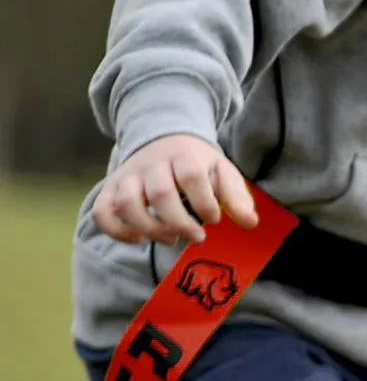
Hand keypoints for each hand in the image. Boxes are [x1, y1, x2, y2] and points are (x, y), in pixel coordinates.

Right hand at [91, 135, 256, 245]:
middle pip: (160, 194)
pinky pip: (102, 211)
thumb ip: (237, 197)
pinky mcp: (111, 189)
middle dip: (180, 223)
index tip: (215, 219)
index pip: (191, 176)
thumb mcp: (223, 173)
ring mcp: (128, 176)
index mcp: (184, 156)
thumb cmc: (199, 165)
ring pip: (127, 204)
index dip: (205, 203)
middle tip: (197, 236)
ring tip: (171, 238)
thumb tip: (250, 223)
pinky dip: (117, 231)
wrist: (164, 141)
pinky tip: (139, 239)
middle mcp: (151, 164)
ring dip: (151, 229)